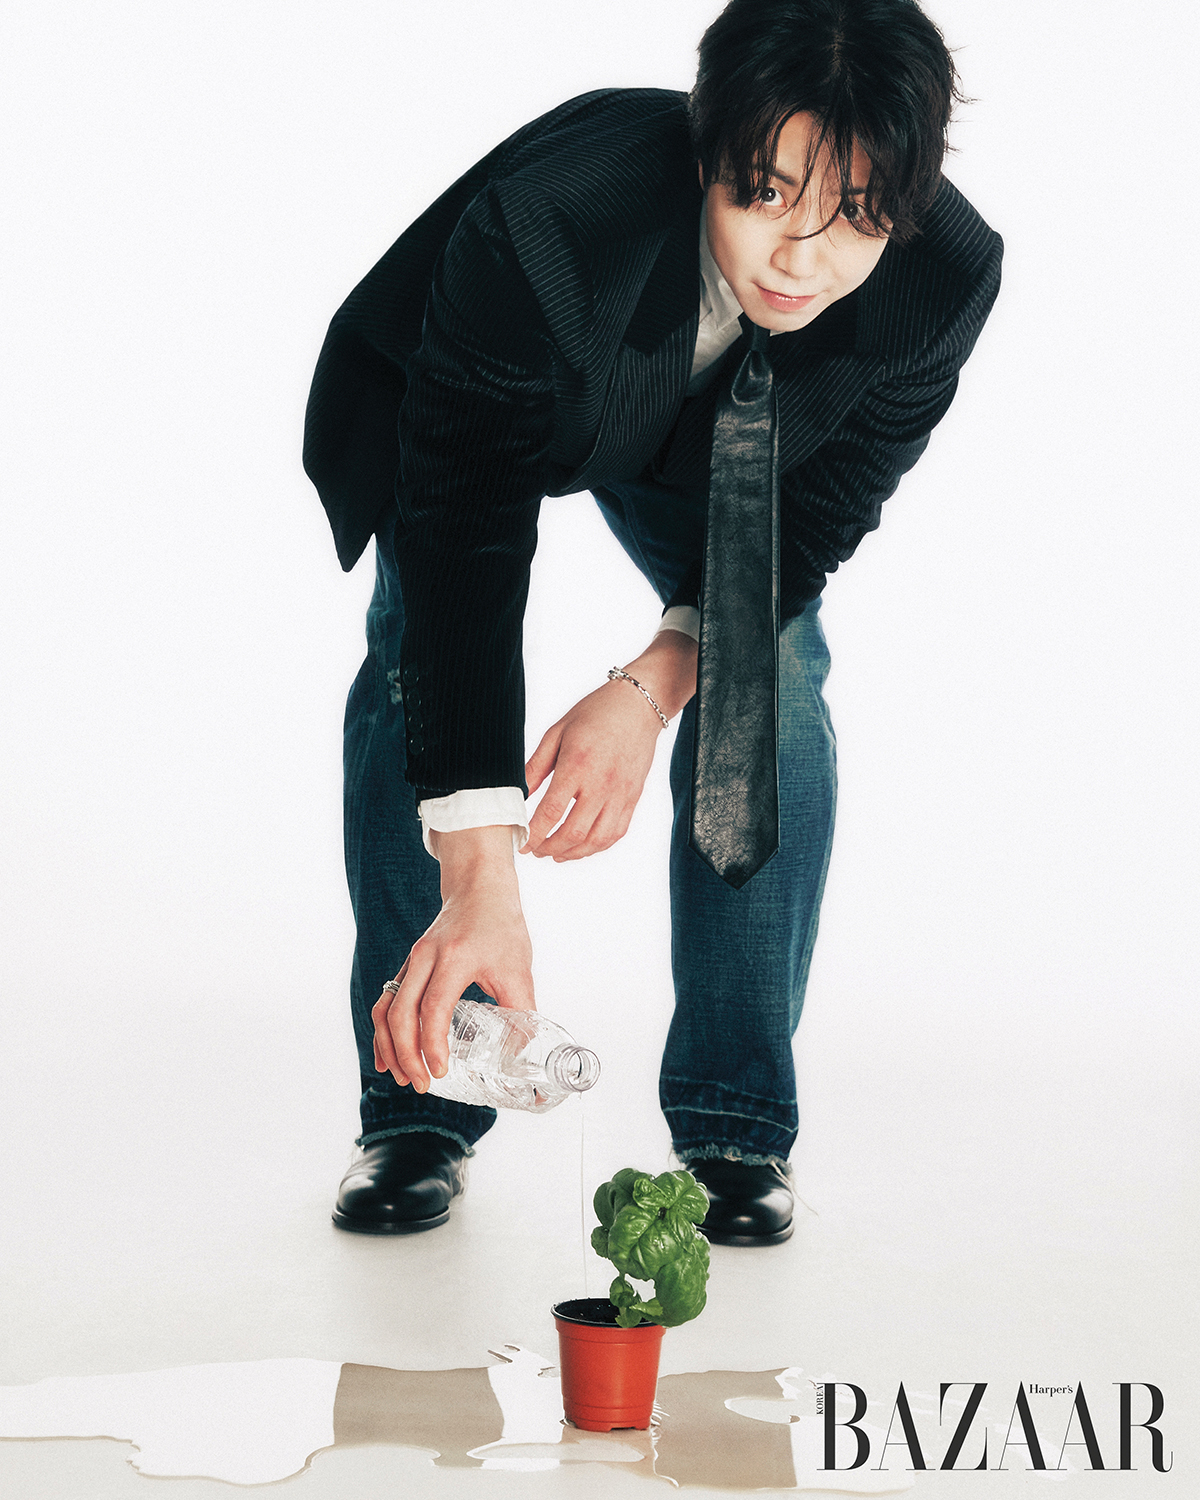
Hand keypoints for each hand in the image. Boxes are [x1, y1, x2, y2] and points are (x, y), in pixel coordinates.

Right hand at [372, 826, 533, 1092]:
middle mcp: (425, 958)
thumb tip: (522, 1054)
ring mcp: (412, 961)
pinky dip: (382, 1032)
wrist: (479, 888)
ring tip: (403, 1077)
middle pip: (400, 1013)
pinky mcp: (408, 966)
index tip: (441, 1071)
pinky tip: (386, 1057)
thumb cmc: (501, 926)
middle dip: (406, 1054)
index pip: (434, 1008)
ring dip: (389, 1046)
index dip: (433, 1044)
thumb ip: (522, 1011)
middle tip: (423, 1084)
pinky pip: (386, 1001)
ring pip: (386, 1008)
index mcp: (455, 958)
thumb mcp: (518, 968)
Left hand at [522, 629, 696, 861]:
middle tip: (535, 850)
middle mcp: (602, 783)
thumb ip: (536, 766)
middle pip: (573, 832)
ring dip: (573, 853)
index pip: (552, 811)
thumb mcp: (557, 733)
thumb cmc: (594, 714)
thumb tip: (519, 794)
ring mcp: (621, 794)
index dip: (534, 833)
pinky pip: (616, 833)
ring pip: (597, 839)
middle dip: (549, 847)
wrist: (637, 707)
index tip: (522, 842)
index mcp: (578, 765)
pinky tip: (581, 847)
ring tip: (555, 854)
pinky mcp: (633, 798)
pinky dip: (596, 847)